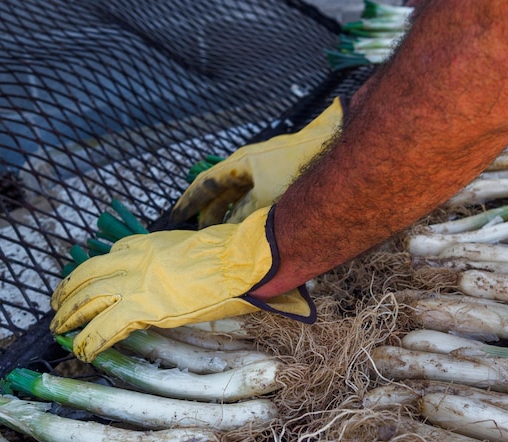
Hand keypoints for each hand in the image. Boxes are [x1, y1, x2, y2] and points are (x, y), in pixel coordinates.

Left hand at [50, 206, 315, 361]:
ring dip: (69, 314)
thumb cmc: (229, 256)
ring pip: (87, 298)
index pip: (110, 255)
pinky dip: (89, 339)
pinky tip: (82, 350)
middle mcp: (134, 259)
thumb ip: (174, 261)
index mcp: (147, 244)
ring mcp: (135, 282)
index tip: (86, 282)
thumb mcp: (193, 250)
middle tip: (56, 306)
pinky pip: (104, 326)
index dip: (93, 272)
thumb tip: (178, 277)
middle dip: (67, 291)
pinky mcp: (142, 306)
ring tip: (58, 328)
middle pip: (88, 274)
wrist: (239, 260)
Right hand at [170, 97, 342, 227]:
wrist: (330, 143)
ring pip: (240, 193)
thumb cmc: (298, 169)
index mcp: (240, 164)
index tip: (177, 216)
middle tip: (201, 232)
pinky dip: (251, 209)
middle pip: (221, 190)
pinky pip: (257, 193)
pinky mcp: (283, 173)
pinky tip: (254, 223)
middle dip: (210, 211)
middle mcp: (249, 163)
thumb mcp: (267, 198)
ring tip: (224, 233)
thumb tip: (230, 230)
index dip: (190, 202)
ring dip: (231, 212)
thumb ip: (246, 215)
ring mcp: (266, 167)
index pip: (206, 184)